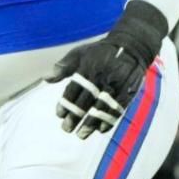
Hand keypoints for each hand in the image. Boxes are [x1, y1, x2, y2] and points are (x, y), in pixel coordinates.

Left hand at [50, 1, 167, 138]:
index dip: (66, 103)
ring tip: (81, 134)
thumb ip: (63, 67)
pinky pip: (119, 107)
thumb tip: (45, 79)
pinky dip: (110, 119)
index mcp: (88, 68)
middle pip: (86, 100)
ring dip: (91, 122)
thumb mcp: (80, 53)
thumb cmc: (101, 51)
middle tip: (66, 129)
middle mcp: (102, 77)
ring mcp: (116, 84)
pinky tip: (101, 129)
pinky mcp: (129, 90)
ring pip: (102, 107)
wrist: (132, 45)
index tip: (59, 115)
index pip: (74, 89)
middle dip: (76, 116)